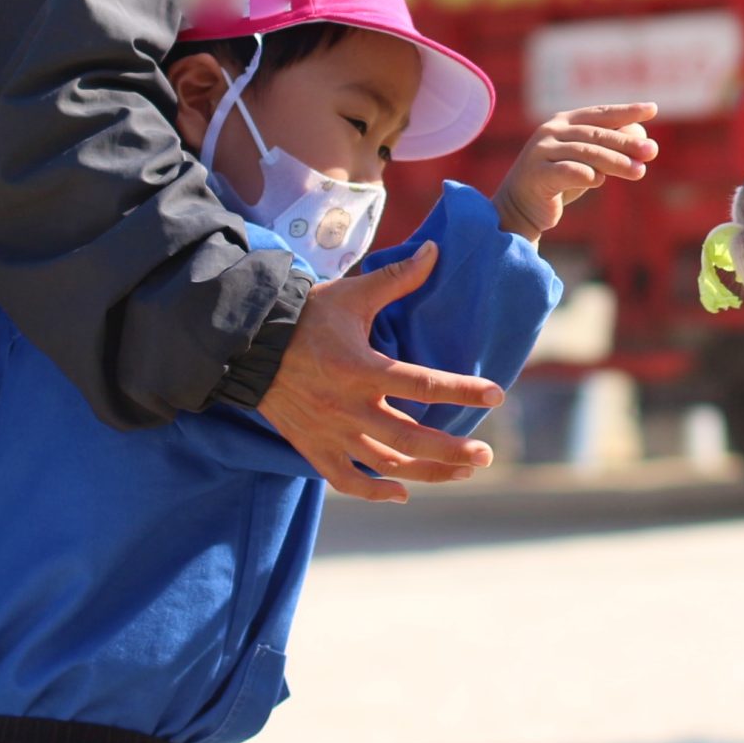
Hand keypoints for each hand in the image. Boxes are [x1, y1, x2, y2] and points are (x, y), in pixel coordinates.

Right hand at [256, 241, 503, 503]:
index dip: (462, 391)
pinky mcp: (313, 446)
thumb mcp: (351, 293)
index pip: (422, 384)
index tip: (496, 396)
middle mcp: (348, 406)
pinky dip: (373, 492)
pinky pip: (345, 480)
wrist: (247, 343)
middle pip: (410, 438)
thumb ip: (397, 278)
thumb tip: (435, 250)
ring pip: (385, 464)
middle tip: (486, 455)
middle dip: (452, 451)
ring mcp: (330, 431)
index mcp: (361, 368)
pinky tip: (401, 492)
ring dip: (427, 472)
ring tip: (462, 471)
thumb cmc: (306, 315)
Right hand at [492, 102, 659, 240]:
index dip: (625, 110)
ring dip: (615, 162)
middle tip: (652, 151)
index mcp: (564, 122)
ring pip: (585, 152)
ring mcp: (541, 151)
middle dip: (626, 142)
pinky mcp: (536, 174)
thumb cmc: (560, 181)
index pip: (600, 114)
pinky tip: (599, 181)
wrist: (520, 209)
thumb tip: (642, 135)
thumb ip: (609, 147)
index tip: (652, 109)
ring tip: (639, 171)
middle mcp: (551, 131)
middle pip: (596, 133)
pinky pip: (568, 172)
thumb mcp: (586, 162)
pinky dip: (587, 176)